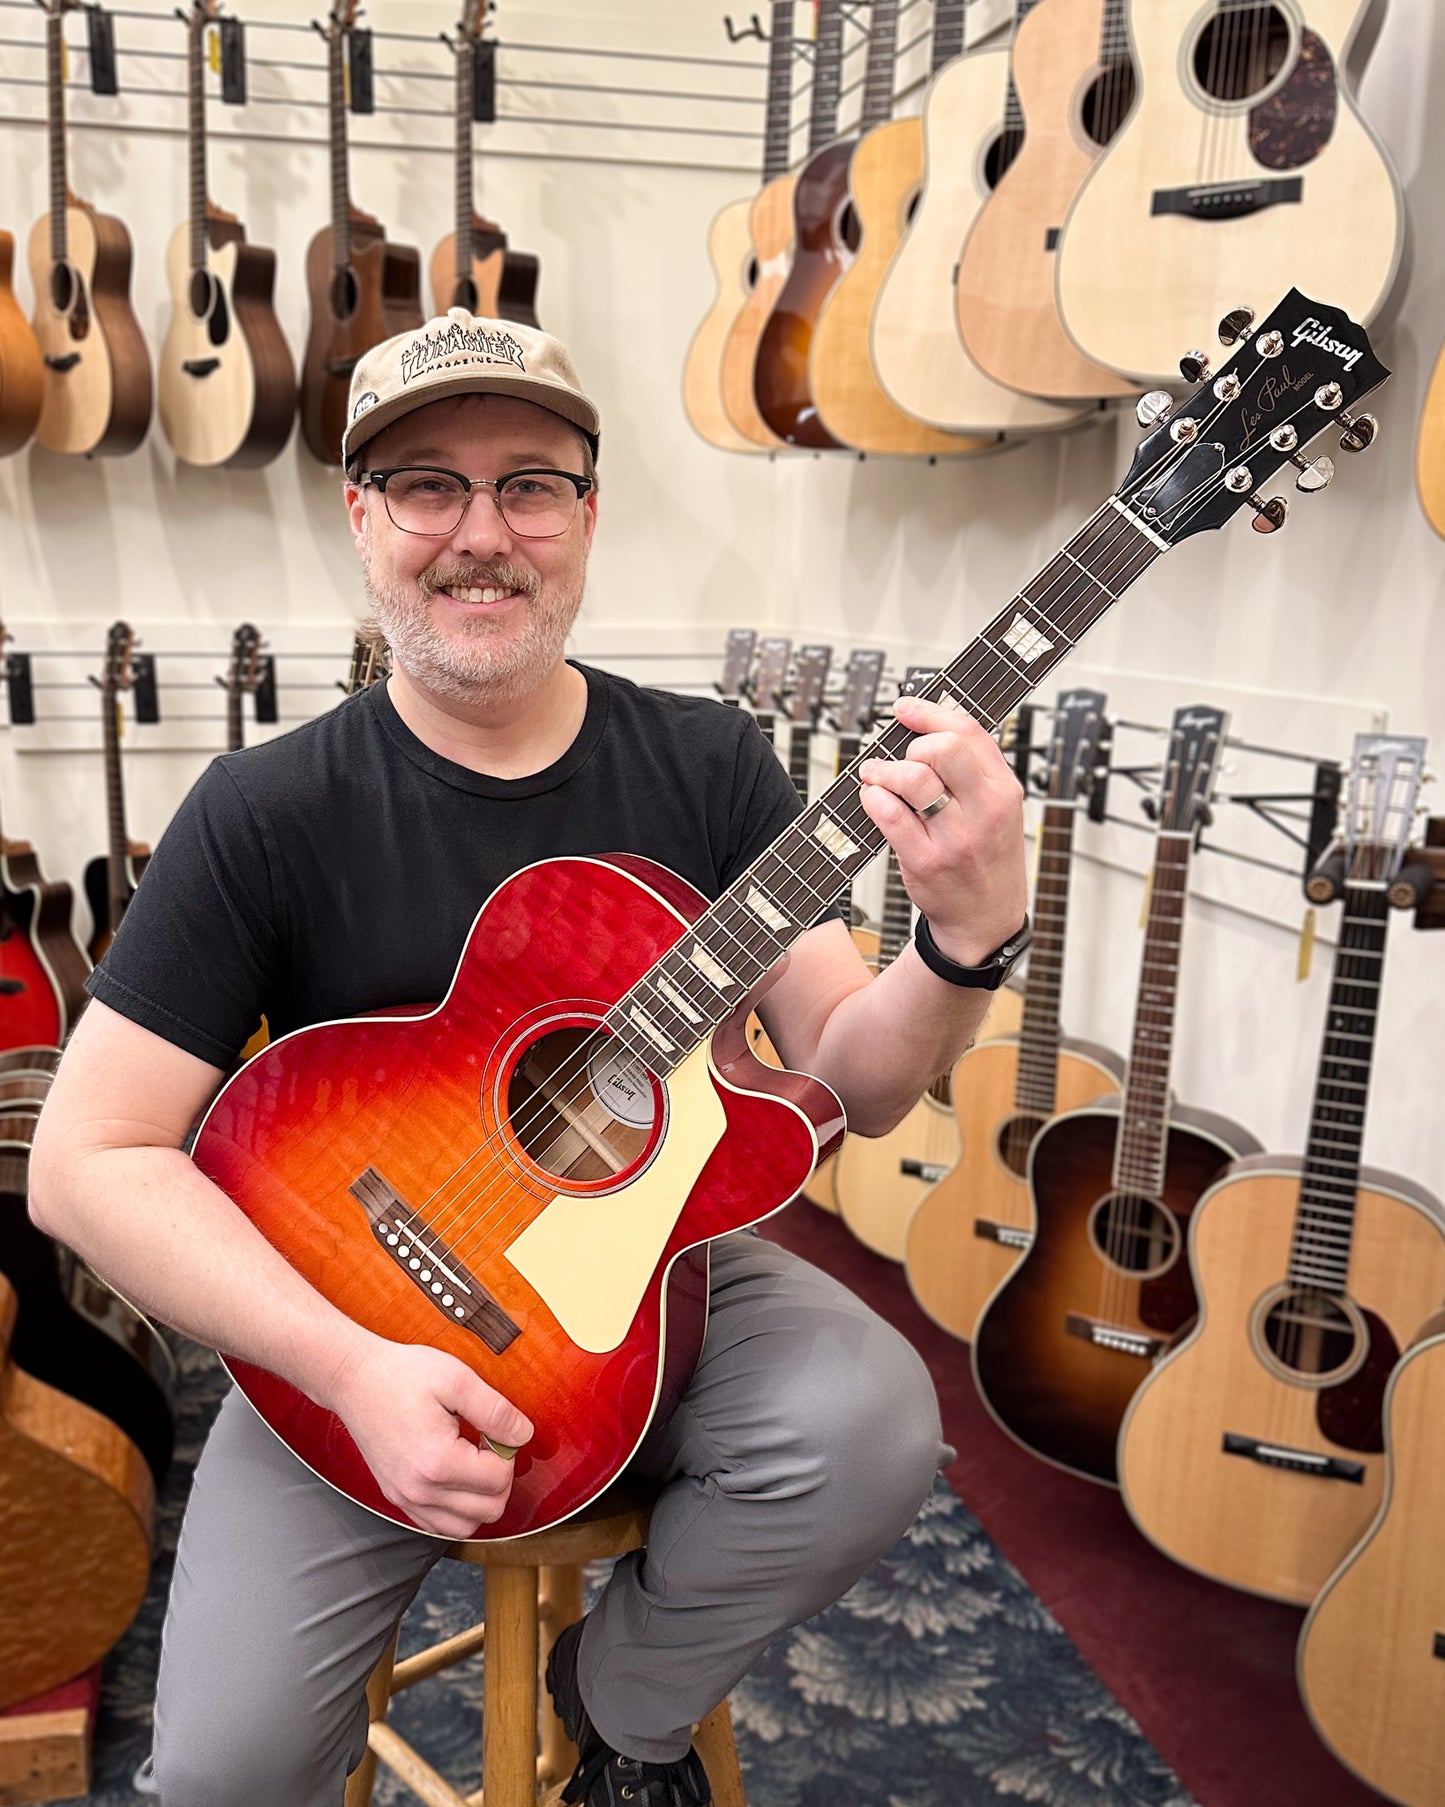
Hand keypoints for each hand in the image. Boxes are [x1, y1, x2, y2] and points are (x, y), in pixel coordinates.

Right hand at [323, 1334, 533, 1538]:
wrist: (355, 1380)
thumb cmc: (403, 1375)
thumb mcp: (457, 1379)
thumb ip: (496, 1411)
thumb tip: (523, 1435)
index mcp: (438, 1462)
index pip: (499, 1479)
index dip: (508, 1452)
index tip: (494, 1429)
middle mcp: (420, 1491)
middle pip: (489, 1510)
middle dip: (500, 1478)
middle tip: (488, 1445)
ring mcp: (406, 1499)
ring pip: (466, 1527)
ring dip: (481, 1500)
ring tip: (474, 1462)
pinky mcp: (397, 1498)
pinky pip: (439, 1526)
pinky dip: (457, 1511)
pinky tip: (457, 1478)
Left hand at [857, 695, 1027, 966]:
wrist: (986, 919)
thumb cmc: (987, 858)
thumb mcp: (998, 808)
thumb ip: (972, 768)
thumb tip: (929, 725)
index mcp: (1004, 790)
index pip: (968, 732)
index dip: (929, 712)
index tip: (904, 708)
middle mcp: (985, 812)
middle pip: (942, 749)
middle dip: (912, 744)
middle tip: (901, 757)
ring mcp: (956, 838)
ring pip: (913, 779)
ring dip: (885, 770)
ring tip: (876, 775)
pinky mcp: (926, 861)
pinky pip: (889, 816)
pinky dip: (873, 799)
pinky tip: (872, 798)